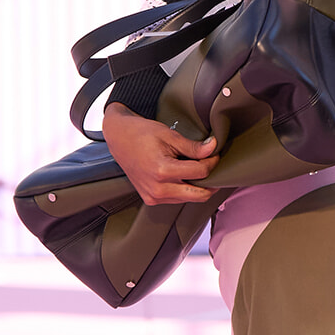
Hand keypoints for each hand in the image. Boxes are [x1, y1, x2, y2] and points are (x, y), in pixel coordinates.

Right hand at [102, 103, 218, 204]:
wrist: (119, 139)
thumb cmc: (142, 134)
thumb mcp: (170, 136)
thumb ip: (193, 147)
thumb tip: (214, 148)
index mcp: (162, 171)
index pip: (200, 173)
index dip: (212, 162)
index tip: (214, 154)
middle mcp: (158, 189)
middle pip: (200, 194)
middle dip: (211, 181)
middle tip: (214, 167)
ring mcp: (153, 197)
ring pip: (190, 199)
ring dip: (199, 186)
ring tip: (198, 169)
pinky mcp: (151, 200)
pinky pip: (177, 199)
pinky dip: (186, 190)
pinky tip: (185, 176)